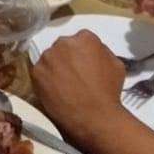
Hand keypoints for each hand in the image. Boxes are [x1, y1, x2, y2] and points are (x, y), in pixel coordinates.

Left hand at [31, 31, 128, 146]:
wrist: (95, 116)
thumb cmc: (109, 92)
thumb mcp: (116, 64)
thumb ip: (103, 51)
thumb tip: (94, 51)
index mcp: (85, 38)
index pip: (81, 40)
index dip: (82, 53)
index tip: (84, 65)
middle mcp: (64, 43)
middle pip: (63, 47)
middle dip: (67, 58)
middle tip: (73, 75)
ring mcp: (48, 57)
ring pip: (50, 59)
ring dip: (55, 68)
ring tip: (63, 85)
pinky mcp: (36, 72)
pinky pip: (40, 72)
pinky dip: (45, 80)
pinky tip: (54, 91)